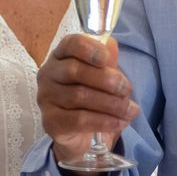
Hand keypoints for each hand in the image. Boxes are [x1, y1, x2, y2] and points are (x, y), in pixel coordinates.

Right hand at [36, 33, 138, 164]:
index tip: (107, 58)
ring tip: (130, 109)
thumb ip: (106, 59)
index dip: (90, 49)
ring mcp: (46, 98)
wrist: (78, 131)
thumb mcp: (101, 74)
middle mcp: (48, 74)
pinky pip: (80, 119)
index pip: (70, 44)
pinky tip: (120, 122)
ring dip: (111, 103)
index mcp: (60, 56)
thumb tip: (110, 44)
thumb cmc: (90, 94)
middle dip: (107, 80)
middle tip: (127, 89)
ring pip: (80, 96)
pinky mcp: (51, 121)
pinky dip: (104, 121)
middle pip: (75, 70)